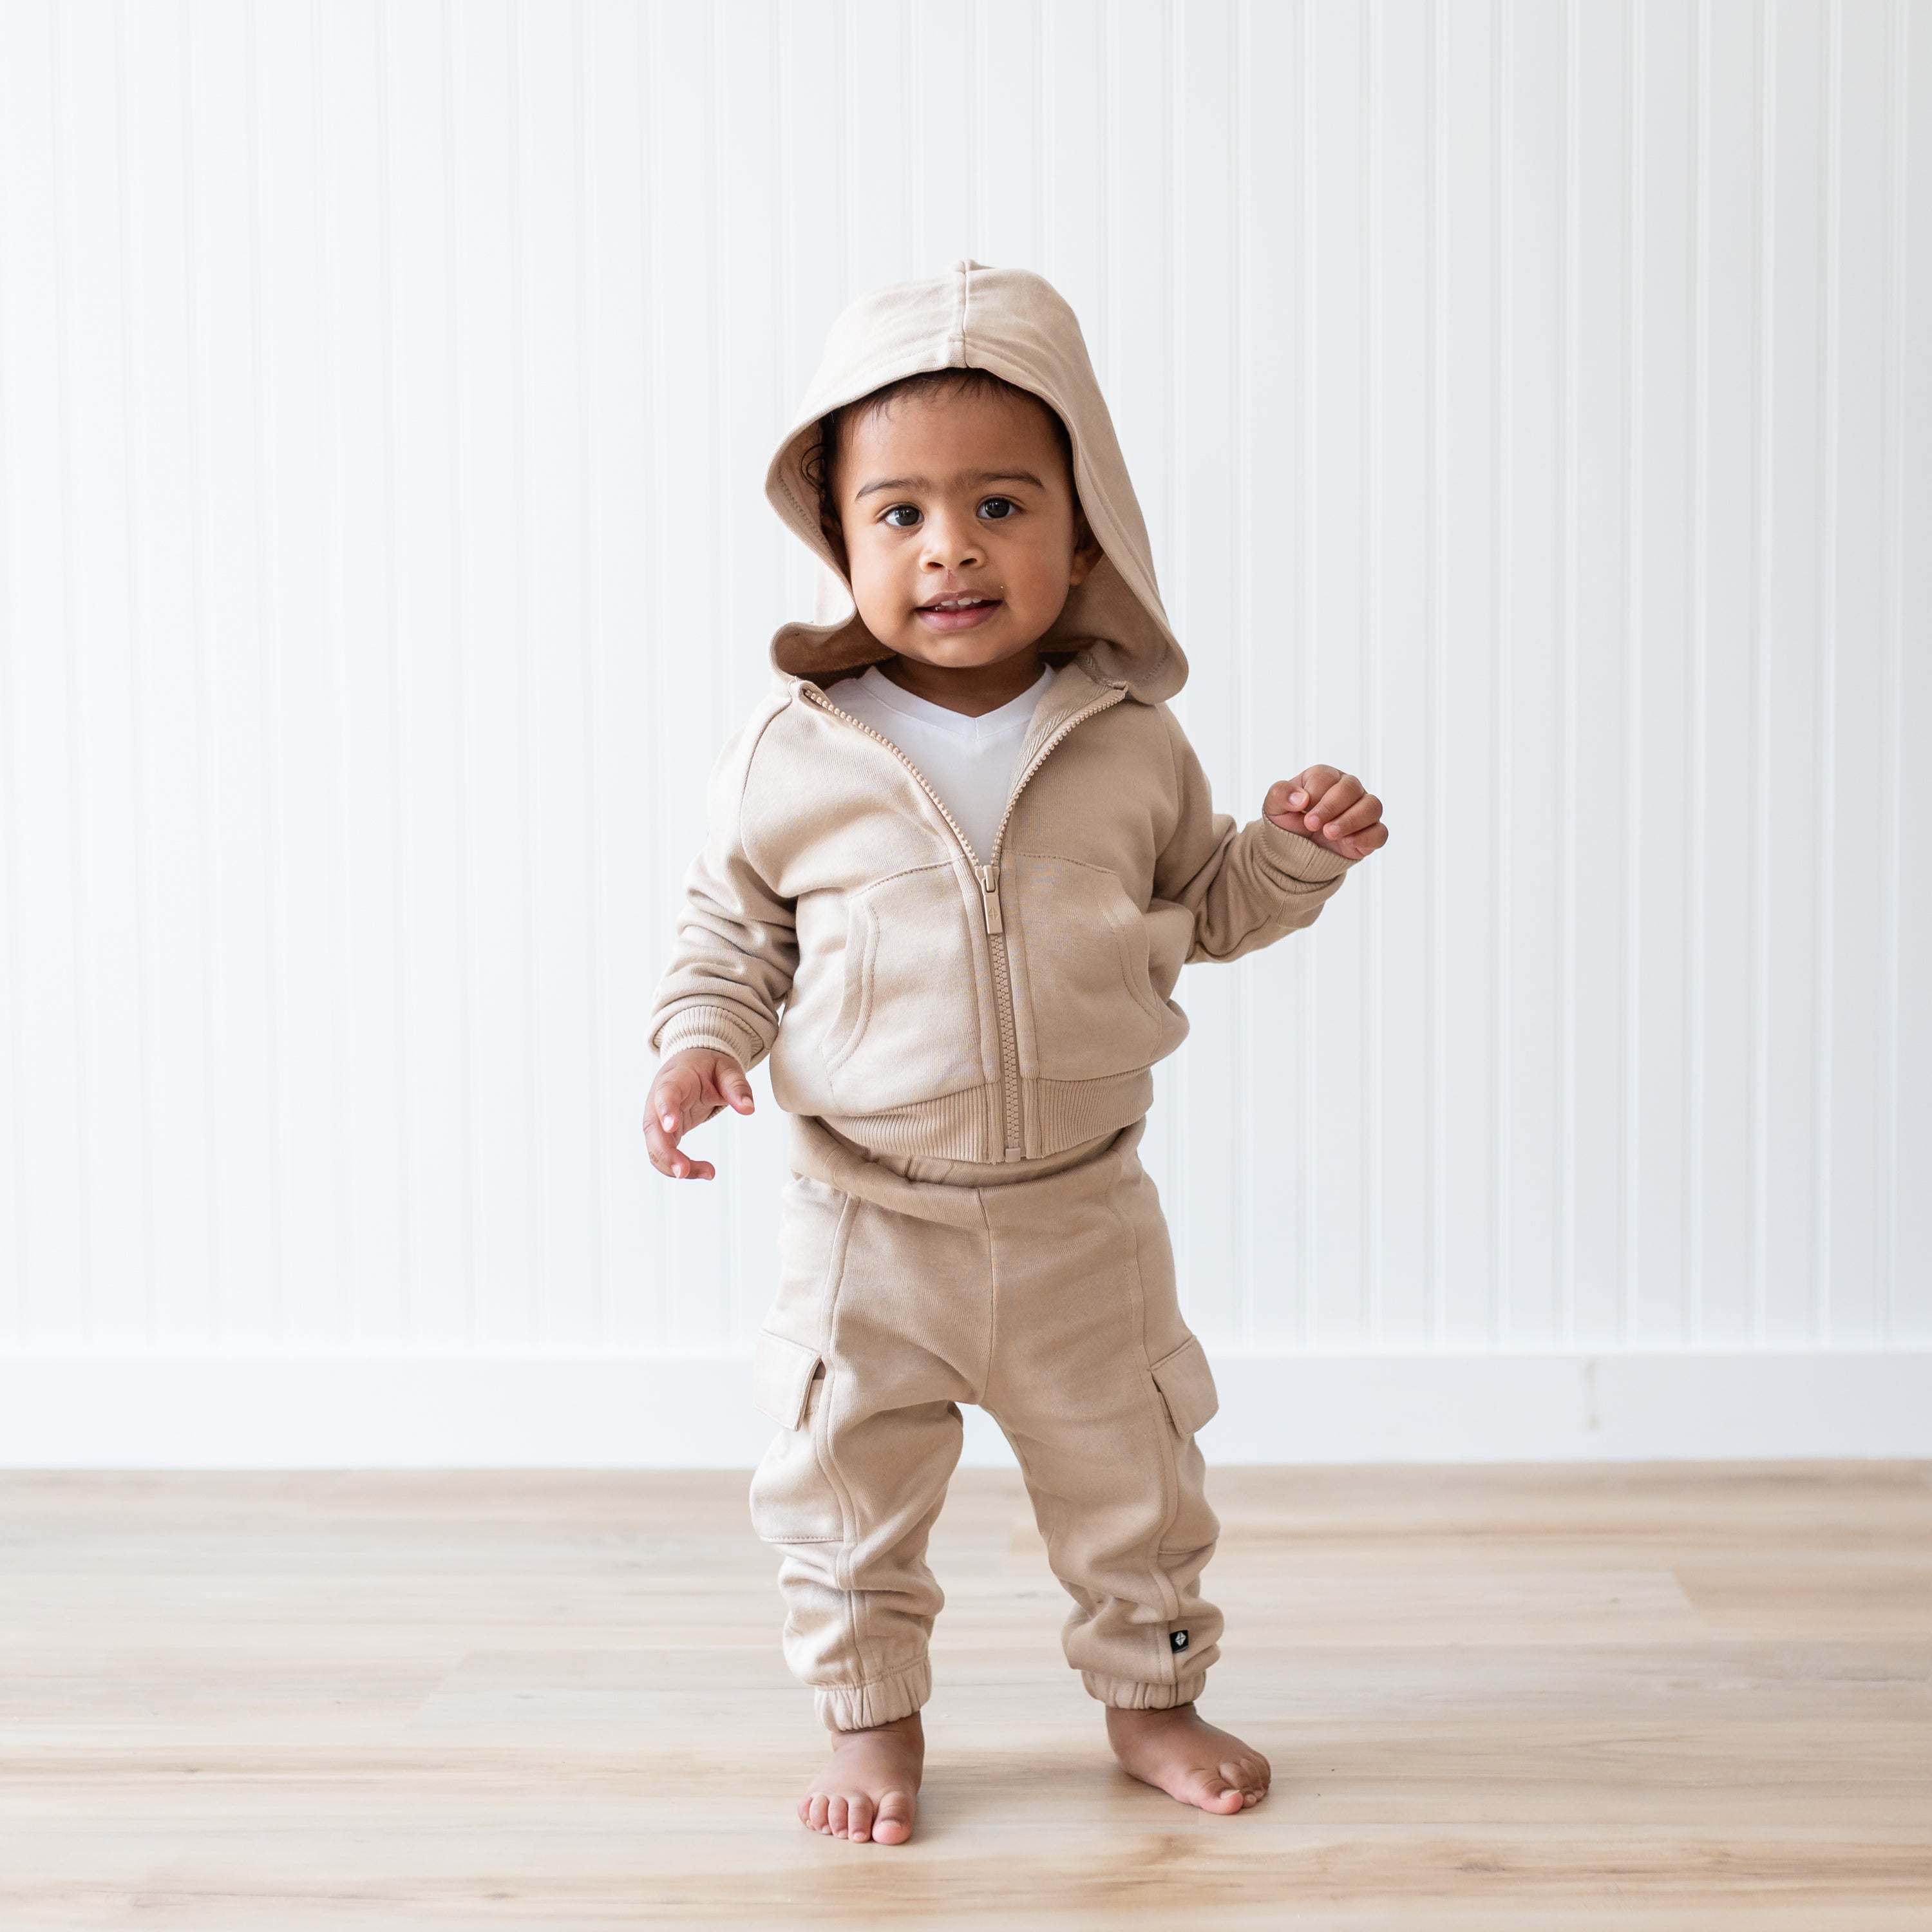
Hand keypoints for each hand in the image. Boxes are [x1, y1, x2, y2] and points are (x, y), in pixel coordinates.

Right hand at [644, 1049, 754, 1179]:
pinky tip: (704, 1172)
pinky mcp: (664, 1133)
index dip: (666, 1110)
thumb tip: (749, 1109)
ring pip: (656, 1148)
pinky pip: (665, 1154)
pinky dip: (680, 1167)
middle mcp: (658, 1101)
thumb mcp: (727, 1069)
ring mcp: (658, 1119)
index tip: (672, 1127)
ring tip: (708, 1173)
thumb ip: (737, 1086)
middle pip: (653, 1129)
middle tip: (683, 1171)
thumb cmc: (707, 1066)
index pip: (665, 1094)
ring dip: (673, 1166)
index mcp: (674, 1079)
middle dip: (665, 1153)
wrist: (692, 1065)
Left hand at [1265, 766, 1387, 861]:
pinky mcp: (1370, 833)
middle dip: (1331, 807)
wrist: (1295, 849)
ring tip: (1329, 834)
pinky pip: (1380, 832)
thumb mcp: (1274, 806)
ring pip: (1372, 807)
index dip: (1315, 794)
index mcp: (1325, 777)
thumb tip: (1300, 798)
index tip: (1302, 812)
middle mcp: (1348, 790)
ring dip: (1350, 820)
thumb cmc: (1288, 821)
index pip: (1326, 777)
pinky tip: (1347, 842)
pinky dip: (1366, 837)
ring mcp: (1362, 811)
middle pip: (1352, 787)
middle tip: (1311, 824)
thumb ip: (1280, 794)